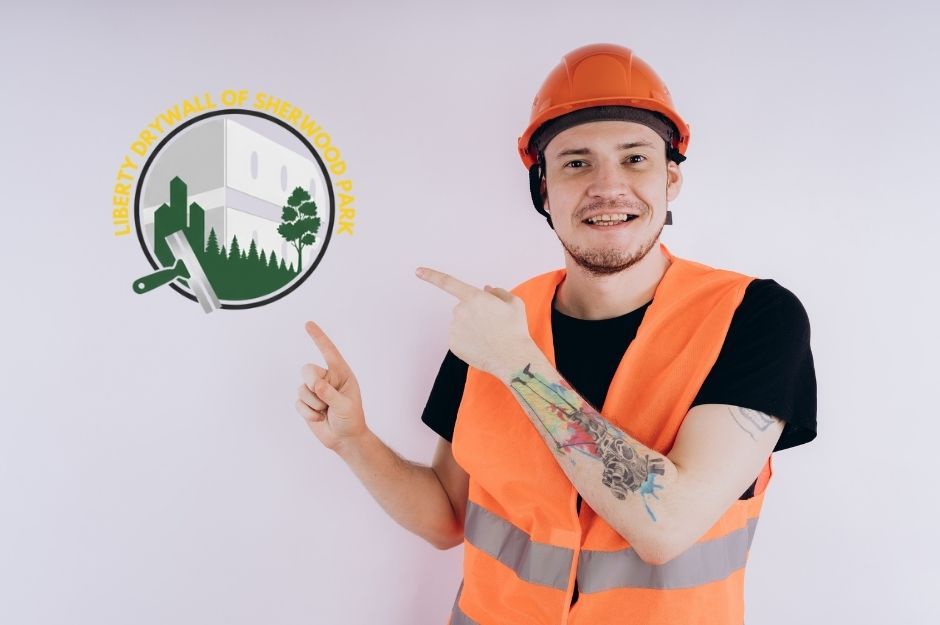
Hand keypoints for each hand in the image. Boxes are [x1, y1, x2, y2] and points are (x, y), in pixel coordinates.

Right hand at [297, 320, 367, 451]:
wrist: (344, 439)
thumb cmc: (351, 420)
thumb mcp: (345, 407)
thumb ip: (330, 394)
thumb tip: (316, 384)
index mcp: (341, 374)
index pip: (329, 352)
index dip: (319, 338)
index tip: (308, 324)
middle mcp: (327, 379)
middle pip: (307, 370)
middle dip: (312, 385)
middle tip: (324, 401)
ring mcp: (315, 390)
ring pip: (302, 388)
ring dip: (313, 404)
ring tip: (326, 411)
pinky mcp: (306, 402)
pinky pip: (298, 403)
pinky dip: (308, 413)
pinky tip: (319, 418)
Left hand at [415, 267, 536, 378]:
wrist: (512, 358)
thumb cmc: (515, 329)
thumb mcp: (514, 303)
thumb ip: (498, 292)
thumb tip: (485, 290)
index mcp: (474, 297)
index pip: (448, 282)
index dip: (431, 275)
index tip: (418, 271)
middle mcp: (460, 311)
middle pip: (463, 308)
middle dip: (474, 313)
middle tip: (492, 324)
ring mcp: (454, 329)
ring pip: (461, 324)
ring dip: (471, 328)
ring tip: (489, 337)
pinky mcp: (452, 344)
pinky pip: (458, 338)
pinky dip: (468, 341)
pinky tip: (481, 346)